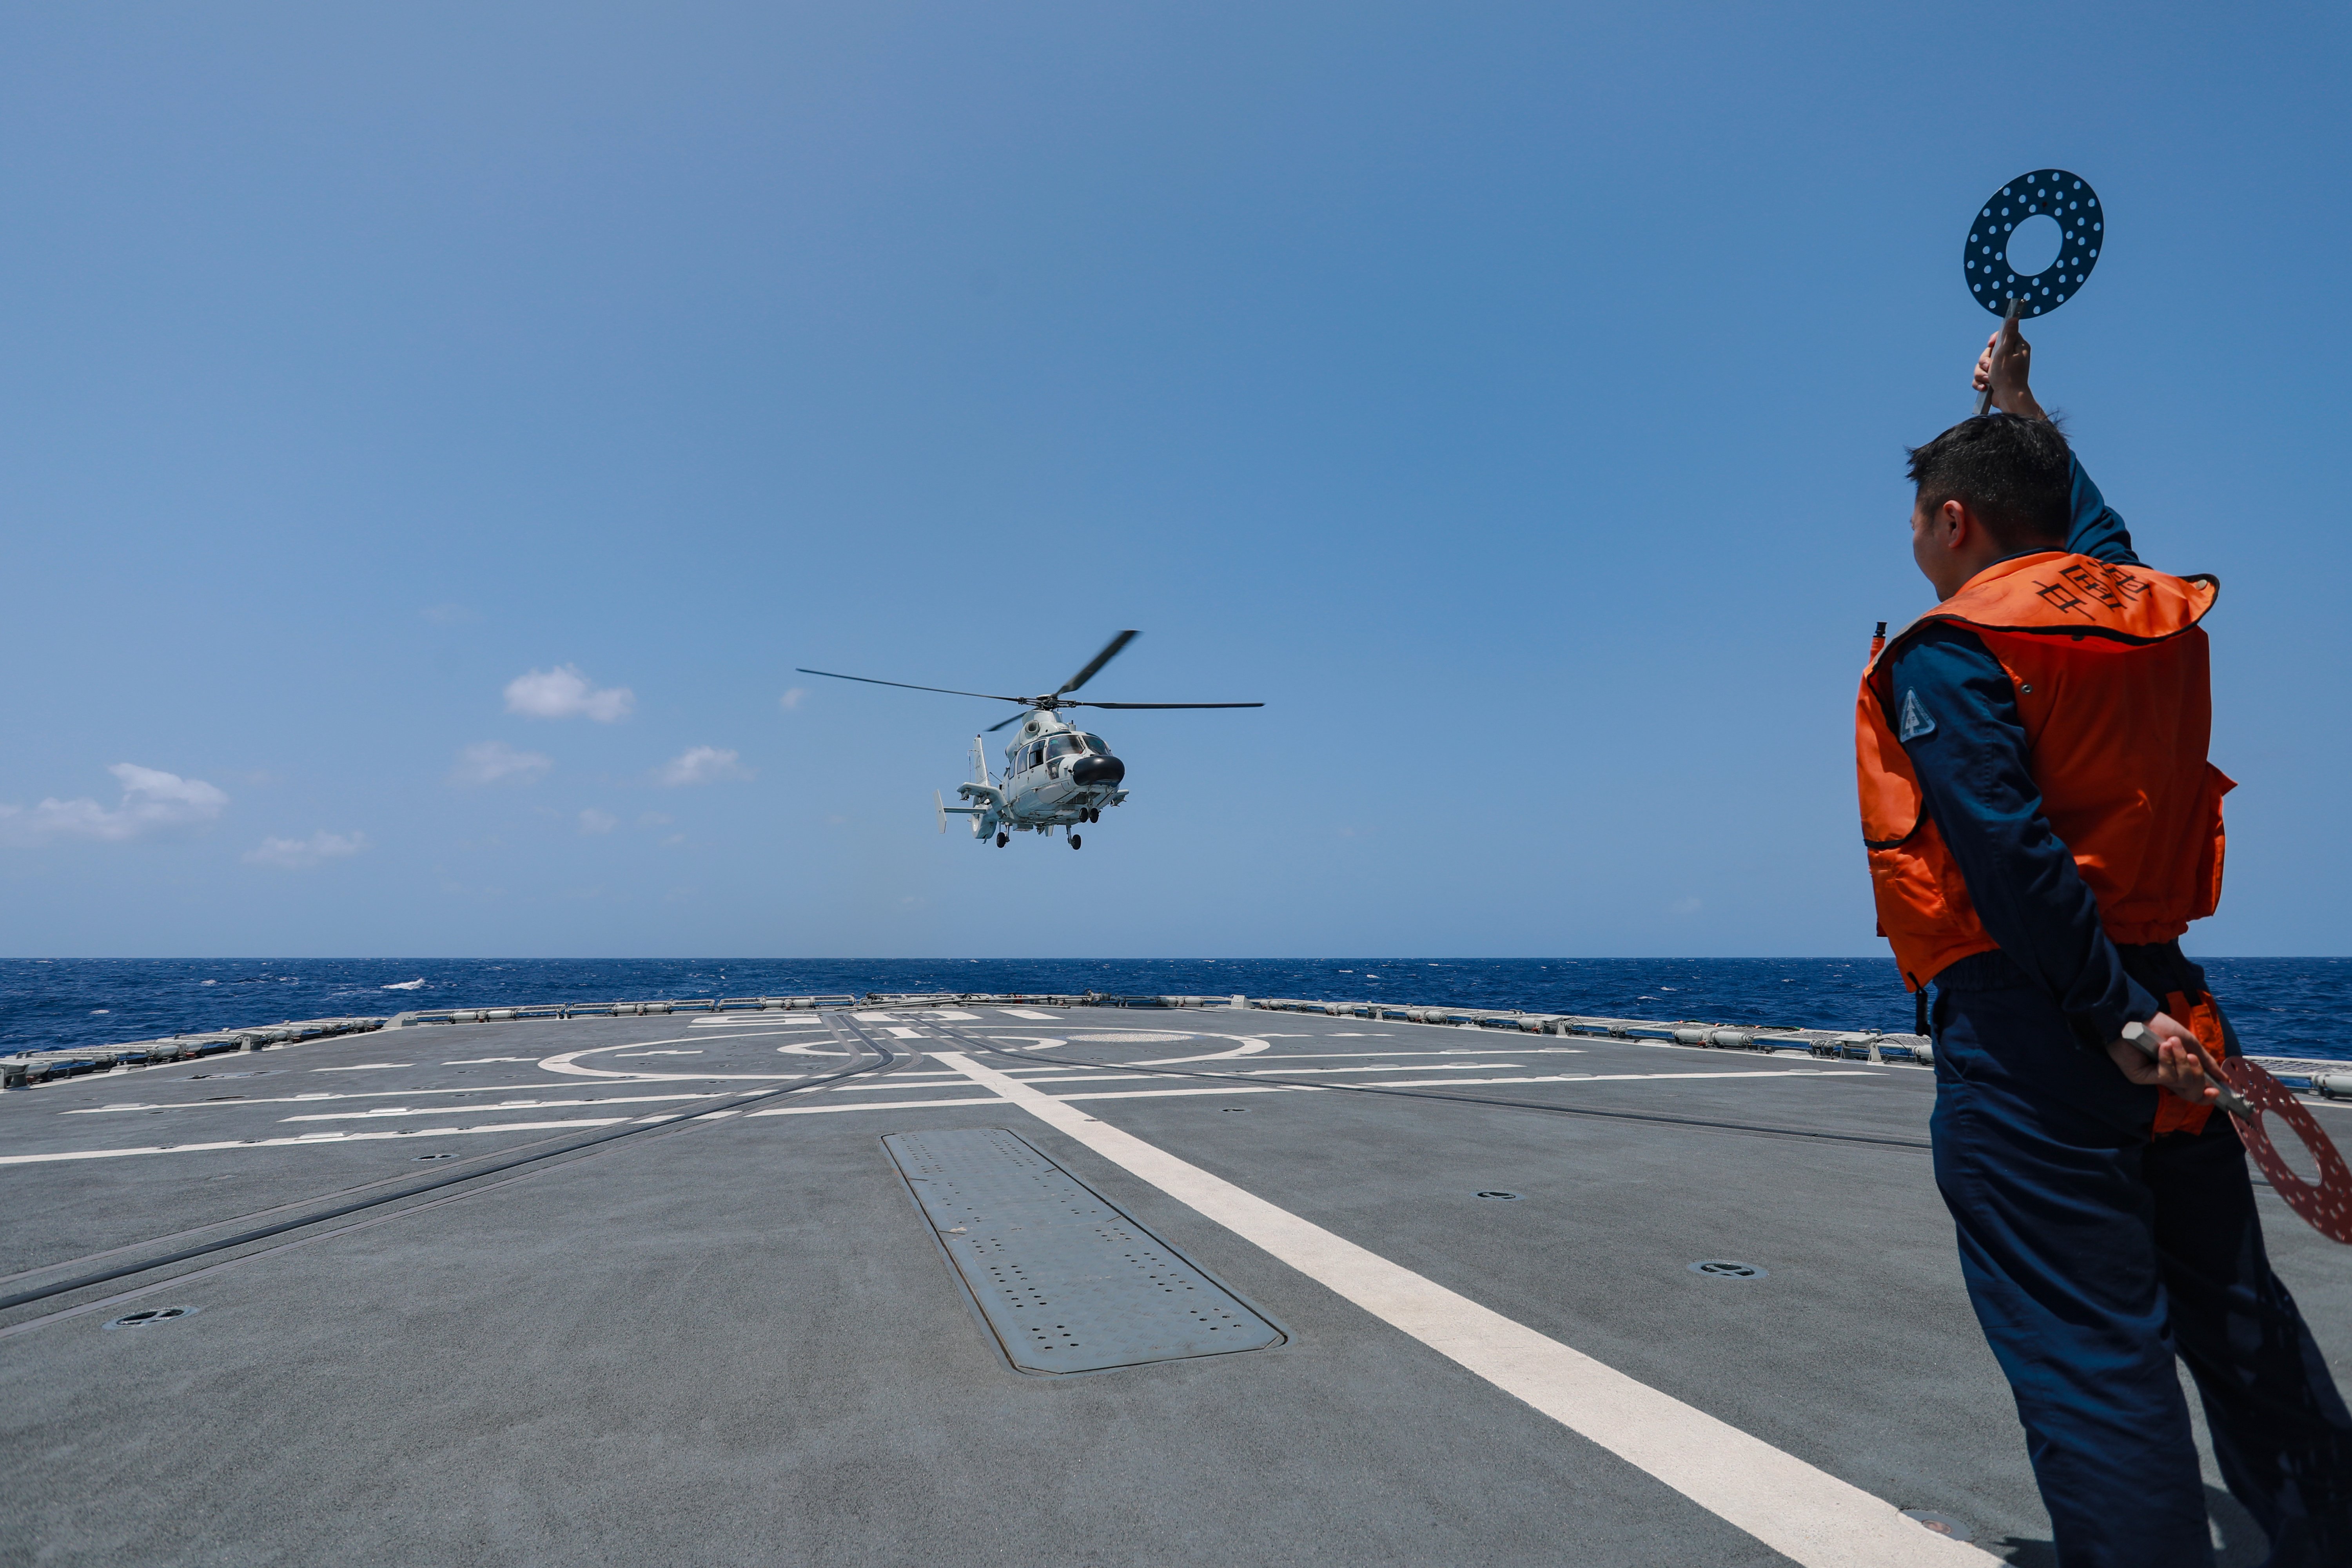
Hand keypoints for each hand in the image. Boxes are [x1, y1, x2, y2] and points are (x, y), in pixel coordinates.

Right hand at [1973, 321, 2046, 420]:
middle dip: (1984, 360)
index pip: (2004, 335)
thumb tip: (2013, 318)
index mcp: (2017, 348)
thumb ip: (2008, 335)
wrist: (2008, 399)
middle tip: (1988, 366)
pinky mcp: (1995, 379)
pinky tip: (1984, 387)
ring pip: (1983, 365)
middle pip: (1990, 351)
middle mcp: (2011, 357)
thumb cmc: (2008, 375)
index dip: (1994, 340)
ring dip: (1981, 373)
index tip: (1990, 345)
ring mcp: (2002, 369)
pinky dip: (1980, 382)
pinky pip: (1981, 377)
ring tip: (1988, 380)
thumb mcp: (2005, 352)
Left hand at [2106, 1012, 2220, 1105]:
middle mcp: (2168, 1078)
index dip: (2207, 1096)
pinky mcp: (2141, 1078)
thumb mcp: (2189, 1042)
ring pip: (2182, 1084)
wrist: (2135, 1016)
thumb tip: (2223, 1078)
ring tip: (2172, 1043)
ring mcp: (2154, 1079)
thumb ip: (2206, 1060)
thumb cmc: (2159, 1025)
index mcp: (2179, 1070)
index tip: (2217, 1090)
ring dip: (2182, 1061)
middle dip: (2199, 1076)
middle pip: (2192, 1093)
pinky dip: (2168, 1060)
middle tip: (2193, 1058)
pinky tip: (2162, 1047)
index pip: (2195, 1092)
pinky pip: (2166, 1076)